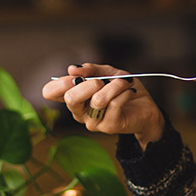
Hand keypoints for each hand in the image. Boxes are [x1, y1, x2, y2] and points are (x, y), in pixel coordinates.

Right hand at [42, 63, 164, 147]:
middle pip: (70, 98)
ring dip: (114, 85)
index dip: (60, 82)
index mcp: (74, 97)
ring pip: (98, 100)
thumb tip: (72, 69)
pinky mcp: (109, 126)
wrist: (145, 108)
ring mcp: (93, 122)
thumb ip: (91, 69)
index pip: (50, 92)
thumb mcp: (108, 73)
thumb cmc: (123, 89)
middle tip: (102, 80)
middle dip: (89, 83)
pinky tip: (130, 91)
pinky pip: (115, 104)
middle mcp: (79, 112)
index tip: (76, 75)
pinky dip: (124, 92)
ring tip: (125, 82)